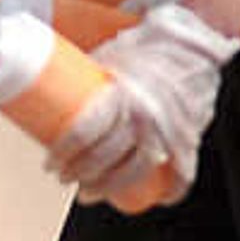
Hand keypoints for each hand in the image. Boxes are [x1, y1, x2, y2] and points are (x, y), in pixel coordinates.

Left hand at [44, 2, 234, 206]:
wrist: (192, 41)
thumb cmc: (144, 46)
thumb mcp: (107, 57)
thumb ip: (86, 81)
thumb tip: (46, 94)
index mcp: (120, 93)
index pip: (84, 133)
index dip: (63, 154)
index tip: (50, 165)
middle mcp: (144, 114)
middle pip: (105, 157)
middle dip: (80, 175)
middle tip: (65, 179)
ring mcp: (169, 127)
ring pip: (137, 170)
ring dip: (111, 187)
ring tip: (90, 193)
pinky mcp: (191, 135)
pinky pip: (184, 171)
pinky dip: (173, 191)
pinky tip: (159, 199)